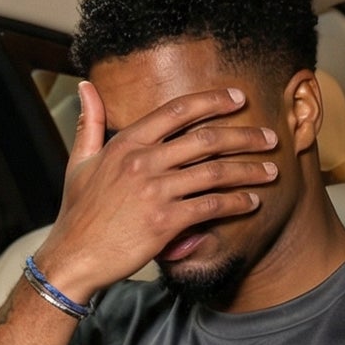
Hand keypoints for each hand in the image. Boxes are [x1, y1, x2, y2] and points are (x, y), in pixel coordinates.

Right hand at [36, 79, 280, 300]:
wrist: (73, 258)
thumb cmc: (78, 213)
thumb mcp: (79, 162)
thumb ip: (90, 123)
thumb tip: (86, 87)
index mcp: (126, 143)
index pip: (177, 111)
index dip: (212, 101)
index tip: (238, 98)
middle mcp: (143, 162)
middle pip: (206, 139)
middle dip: (245, 136)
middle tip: (269, 137)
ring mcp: (155, 192)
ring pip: (215, 172)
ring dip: (249, 170)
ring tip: (272, 170)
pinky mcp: (165, 222)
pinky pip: (211, 206)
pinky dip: (236, 203)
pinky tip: (252, 201)